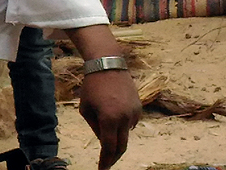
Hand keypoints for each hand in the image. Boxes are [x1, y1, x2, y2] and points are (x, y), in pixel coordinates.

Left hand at [65, 24, 141, 168]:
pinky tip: (113, 112)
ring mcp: (134, 114)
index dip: (105, 161)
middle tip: (106, 162)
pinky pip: (130, 123)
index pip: (109, 147)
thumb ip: (94, 127)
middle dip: (113, 156)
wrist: (109, 65)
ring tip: (104, 120)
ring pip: (126, 134)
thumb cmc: (92, 86)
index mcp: (109, 119)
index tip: (102, 169)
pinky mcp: (139, 109)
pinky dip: (121, 125)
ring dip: (116, 136)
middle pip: (121, 146)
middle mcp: (125, 119)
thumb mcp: (86, 108)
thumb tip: (103, 141)